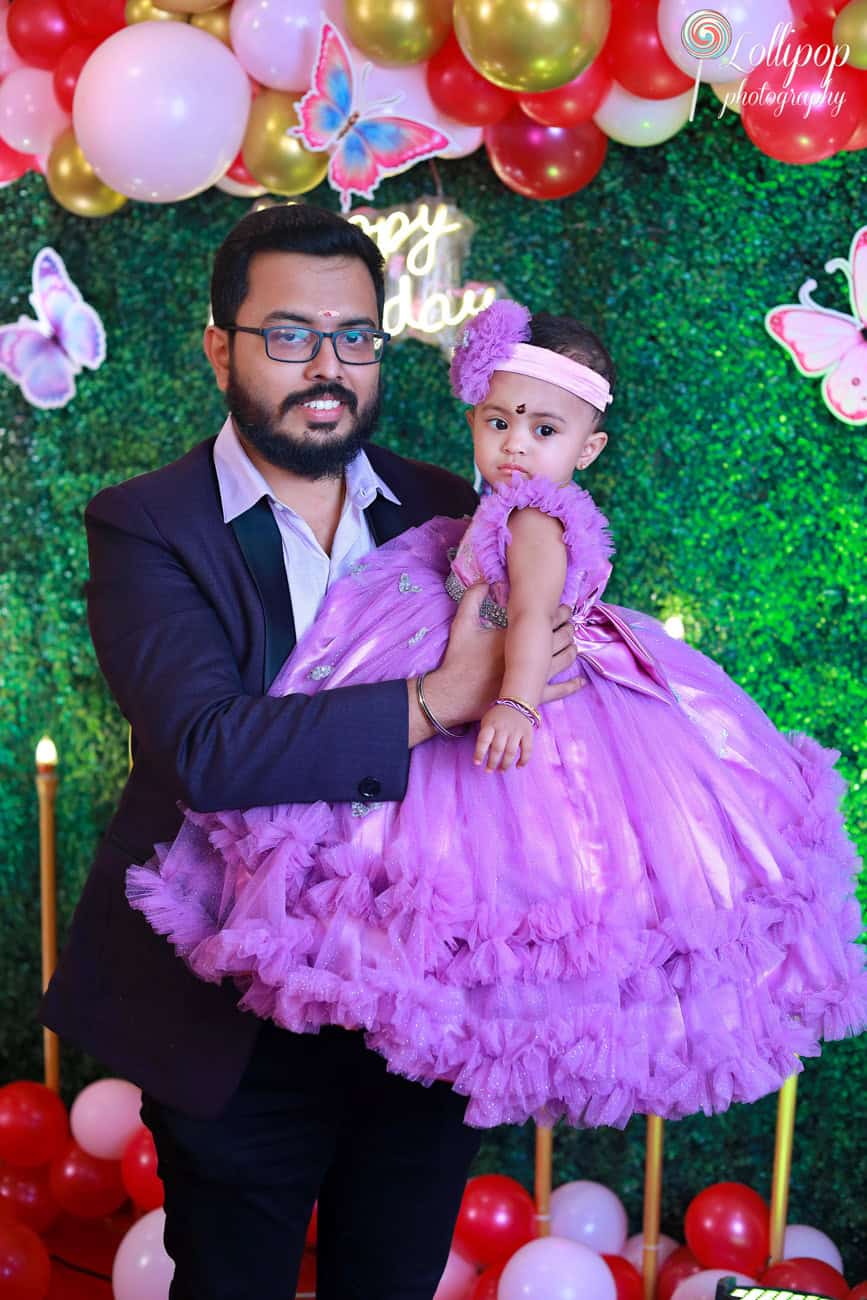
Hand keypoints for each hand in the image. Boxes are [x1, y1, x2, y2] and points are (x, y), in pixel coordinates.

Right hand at [407, 588, 583, 745]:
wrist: (452, 696)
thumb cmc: (458, 660)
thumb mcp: (461, 625)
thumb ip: (472, 599)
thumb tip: (486, 581)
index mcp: (516, 637)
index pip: (547, 620)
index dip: (559, 612)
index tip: (563, 607)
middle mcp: (529, 656)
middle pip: (560, 638)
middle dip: (569, 627)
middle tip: (570, 621)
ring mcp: (531, 678)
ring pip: (564, 660)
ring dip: (572, 648)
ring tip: (572, 641)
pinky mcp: (530, 696)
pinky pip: (558, 691)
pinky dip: (571, 685)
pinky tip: (580, 680)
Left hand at [474, 703, 534, 771]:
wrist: (517, 702)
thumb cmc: (498, 716)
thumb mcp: (487, 721)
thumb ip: (485, 736)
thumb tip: (482, 756)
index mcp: (491, 724)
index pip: (483, 740)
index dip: (479, 753)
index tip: (477, 763)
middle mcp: (504, 728)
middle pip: (497, 749)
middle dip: (492, 762)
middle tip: (489, 771)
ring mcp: (517, 731)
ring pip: (511, 752)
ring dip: (505, 764)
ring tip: (500, 770)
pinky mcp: (528, 734)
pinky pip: (527, 750)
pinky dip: (523, 760)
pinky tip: (518, 766)